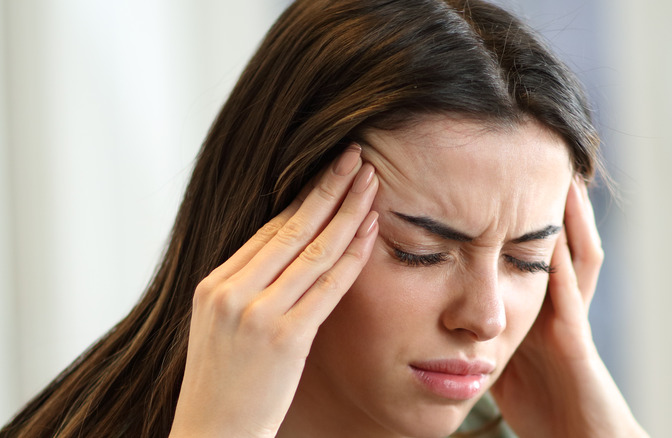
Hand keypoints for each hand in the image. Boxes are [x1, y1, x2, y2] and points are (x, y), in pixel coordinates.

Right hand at [169, 145, 378, 437]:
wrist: (213, 433)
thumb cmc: (225, 384)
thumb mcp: (222, 326)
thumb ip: (248, 288)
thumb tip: (285, 254)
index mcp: (214, 284)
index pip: (268, 230)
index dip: (304, 197)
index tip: (328, 173)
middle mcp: (231, 291)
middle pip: (290, 227)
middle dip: (328, 188)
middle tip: (355, 156)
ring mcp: (257, 313)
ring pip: (312, 249)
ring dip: (347, 211)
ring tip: (370, 181)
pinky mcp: (285, 338)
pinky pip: (327, 286)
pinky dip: (352, 254)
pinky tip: (371, 228)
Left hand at [491, 178, 647, 436]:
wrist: (572, 433)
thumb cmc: (537, 399)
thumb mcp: (505, 351)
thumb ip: (486, 323)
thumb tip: (454, 307)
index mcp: (538, 301)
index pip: (530, 246)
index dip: (520, 212)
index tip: (496, 174)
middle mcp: (558, 302)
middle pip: (558, 239)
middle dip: (550, 200)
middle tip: (536, 155)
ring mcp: (570, 318)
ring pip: (576, 256)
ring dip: (568, 218)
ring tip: (560, 176)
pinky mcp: (575, 341)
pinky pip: (572, 295)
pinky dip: (565, 263)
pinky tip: (553, 232)